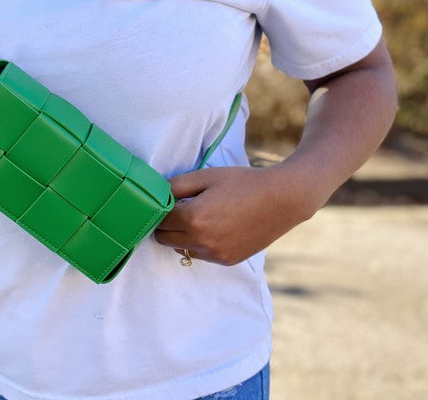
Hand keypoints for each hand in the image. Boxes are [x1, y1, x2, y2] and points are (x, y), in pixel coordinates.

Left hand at [154, 165, 313, 265]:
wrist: (282, 199)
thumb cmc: (242, 182)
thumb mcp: (206, 176)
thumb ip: (176, 186)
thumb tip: (155, 194)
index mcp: (193, 218)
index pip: (158, 219)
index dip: (158, 208)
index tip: (163, 200)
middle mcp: (201, 241)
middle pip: (163, 238)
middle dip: (165, 224)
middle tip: (177, 208)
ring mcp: (214, 254)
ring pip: (179, 248)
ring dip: (180, 235)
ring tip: (198, 216)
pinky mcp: (226, 260)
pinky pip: (199, 255)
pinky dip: (198, 243)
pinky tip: (214, 226)